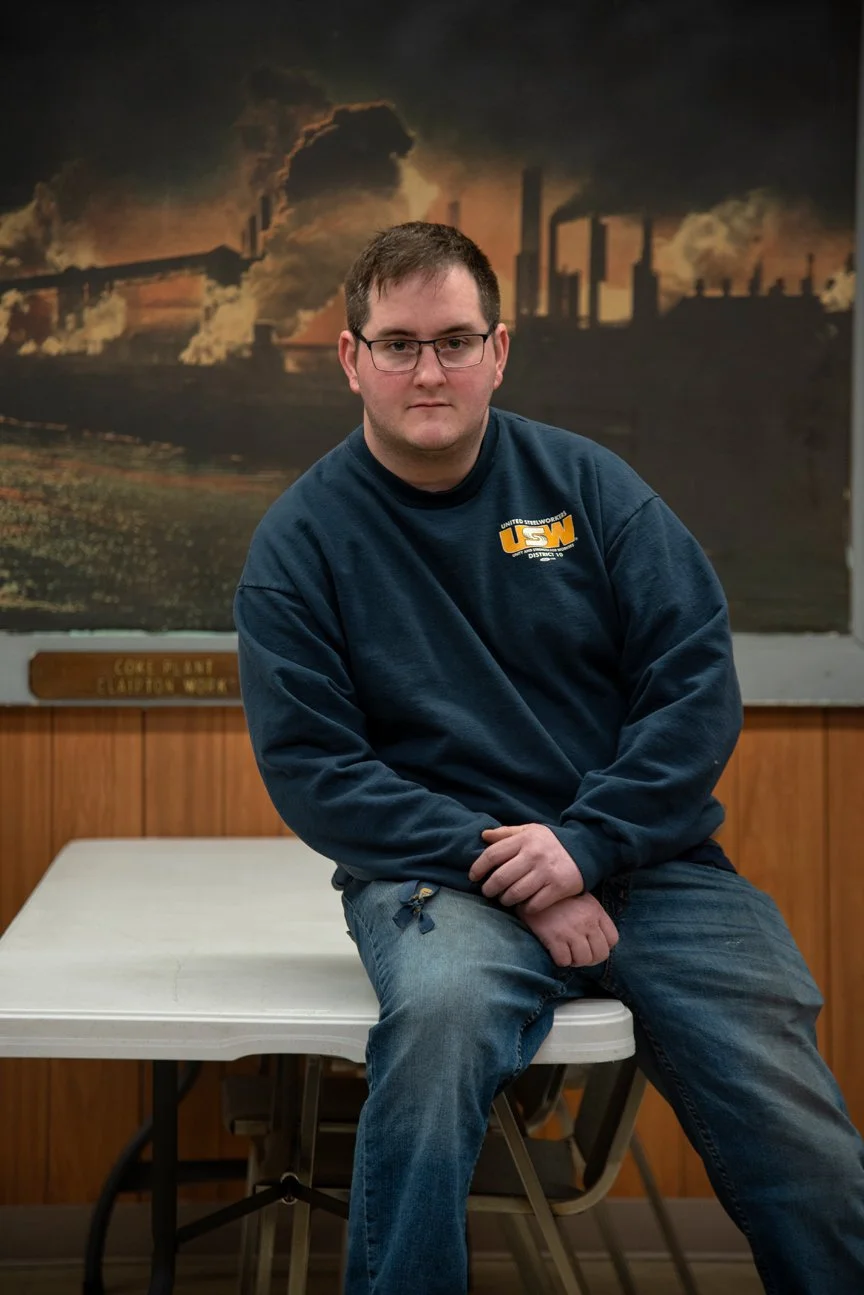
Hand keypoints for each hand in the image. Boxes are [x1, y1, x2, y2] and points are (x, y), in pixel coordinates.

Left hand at [468, 823, 583, 913]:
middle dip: (489, 889)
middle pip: (501, 877)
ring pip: (515, 894)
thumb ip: (506, 833)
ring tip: (504, 899)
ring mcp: (546, 872)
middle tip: (488, 892)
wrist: (586, 850)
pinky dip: (525, 908)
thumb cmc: (551, 842)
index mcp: (524, 839)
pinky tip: (524, 904)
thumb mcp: (530, 831)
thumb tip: (483, 835)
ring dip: (505, 900)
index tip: (473, 877)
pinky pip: (533, 905)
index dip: (478, 867)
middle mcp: (534, 855)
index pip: (492, 854)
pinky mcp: (558, 888)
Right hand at [517, 892, 618, 967]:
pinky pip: (564, 961)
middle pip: (601, 954)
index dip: (603, 946)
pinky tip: (555, 951)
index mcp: (596, 911)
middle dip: (590, 959)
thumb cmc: (557, 897)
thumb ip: (593, 916)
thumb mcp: (582, 899)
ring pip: (583, 960)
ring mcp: (571, 930)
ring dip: (575, 961)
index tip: (592, 945)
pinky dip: (560, 960)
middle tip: (579, 955)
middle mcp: (587, 922)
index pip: (613, 939)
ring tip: (567, 953)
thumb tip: (597, 937)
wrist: (532, 888)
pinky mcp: (554, 937)